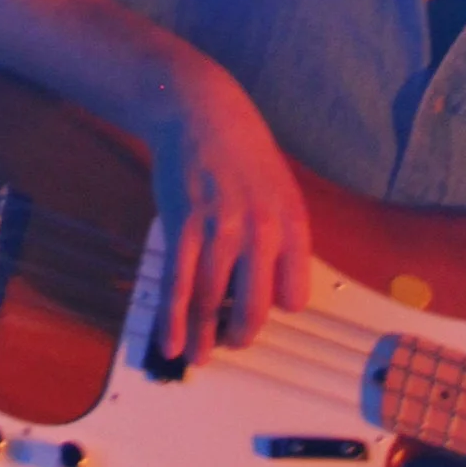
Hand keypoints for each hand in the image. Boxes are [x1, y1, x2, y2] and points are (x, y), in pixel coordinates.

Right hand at [140, 50, 311, 365]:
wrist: (200, 110)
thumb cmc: (242, 150)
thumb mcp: (279, 189)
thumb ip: (280, 237)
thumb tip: (269, 284)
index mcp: (293, 225)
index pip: (295, 297)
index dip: (277, 311)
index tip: (259, 311)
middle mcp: (261, 232)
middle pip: (253, 311)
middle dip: (239, 337)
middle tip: (229, 345)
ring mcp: (220, 230)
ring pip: (211, 304)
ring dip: (202, 338)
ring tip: (198, 356)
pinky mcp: (183, 225)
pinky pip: (178, 286)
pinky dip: (173, 321)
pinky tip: (170, 342)